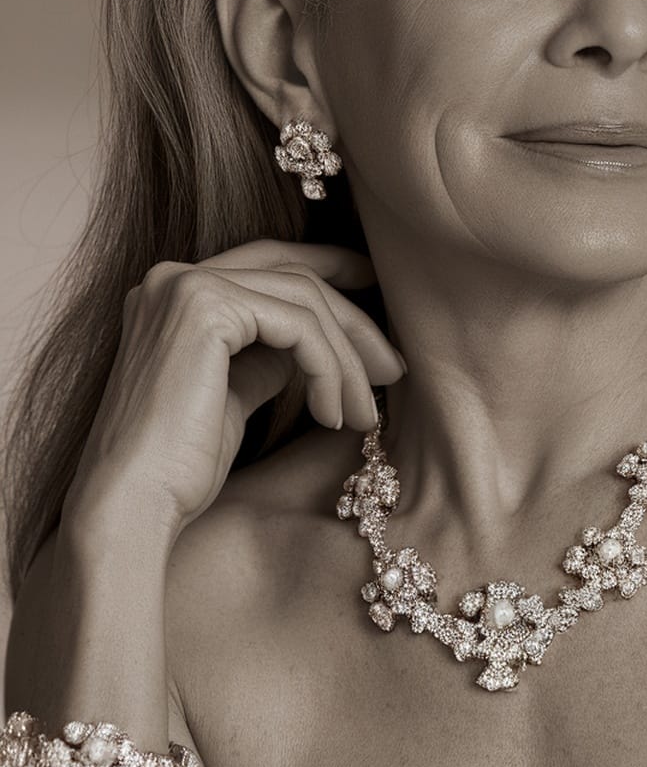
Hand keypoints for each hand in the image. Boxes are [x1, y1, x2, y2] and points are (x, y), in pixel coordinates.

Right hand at [64, 239, 402, 536]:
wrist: (133, 504)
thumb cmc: (178, 469)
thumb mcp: (233, 396)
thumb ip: (266, 358)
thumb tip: (317, 343)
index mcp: (173, 293)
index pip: (266, 261)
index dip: (328, 266)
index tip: (376, 284)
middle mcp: (172, 277)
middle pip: (292, 276)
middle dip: (353, 321)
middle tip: (393, 371)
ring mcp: (185, 286)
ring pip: (304, 300)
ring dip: (347, 359)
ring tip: (366, 414)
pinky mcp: (206, 307)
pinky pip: (300, 325)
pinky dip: (329, 368)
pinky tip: (332, 415)